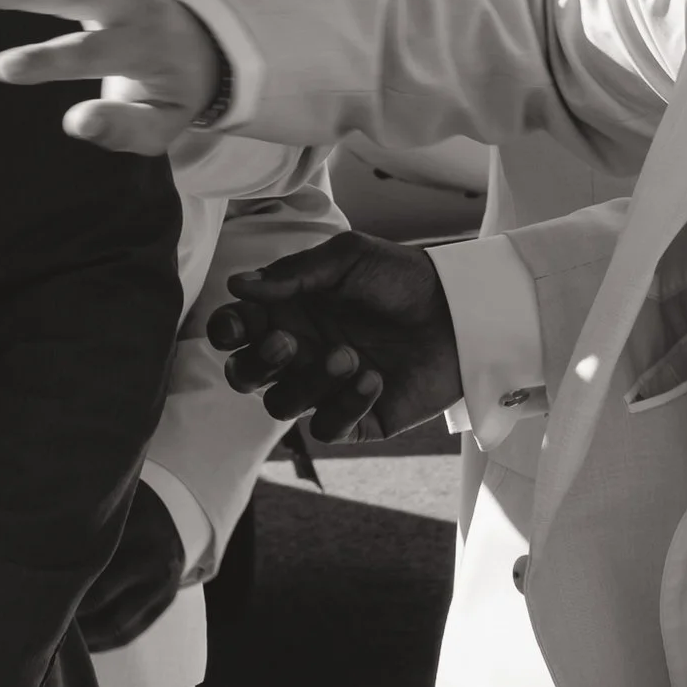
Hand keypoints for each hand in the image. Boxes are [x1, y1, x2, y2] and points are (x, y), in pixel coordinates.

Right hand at [207, 232, 463, 440]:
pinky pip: (327, 428)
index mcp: (288, 312)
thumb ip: (292, 273)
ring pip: (280, 406)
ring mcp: (326, 388)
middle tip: (290, 343)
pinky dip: (344, 405)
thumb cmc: (401, 276)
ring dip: (307, 383)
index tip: (241, 324)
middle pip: (245, 376)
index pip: (236, 330)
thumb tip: (237, 286)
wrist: (460, 310)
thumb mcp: (347, 258)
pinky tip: (374, 378)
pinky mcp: (358, 417)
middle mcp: (299, 352)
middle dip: (257, 364)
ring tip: (349, 355)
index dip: (226, 332)